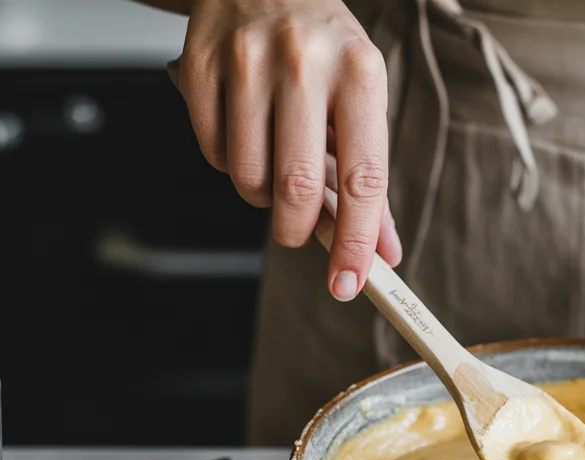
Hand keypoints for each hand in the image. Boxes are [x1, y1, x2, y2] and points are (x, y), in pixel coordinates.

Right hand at [170, 0, 402, 298]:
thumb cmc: (325, 49)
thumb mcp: (362, 100)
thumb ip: (370, 179)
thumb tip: (384, 253)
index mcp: (360, 74)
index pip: (364, 179)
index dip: (357, 242)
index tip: (351, 284)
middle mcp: (304, 63)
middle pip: (297, 186)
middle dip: (297, 228)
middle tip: (297, 231)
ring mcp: (246, 61)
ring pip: (248, 175)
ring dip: (261, 195)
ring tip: (274, 163)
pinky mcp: (200, 64)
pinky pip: (212, 153)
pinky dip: (230, 165)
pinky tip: (245, 137)